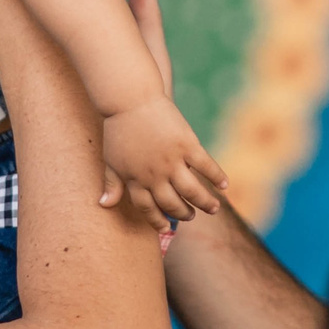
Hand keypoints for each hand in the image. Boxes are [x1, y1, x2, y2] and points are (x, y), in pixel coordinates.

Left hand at [102, 94, 224, 223]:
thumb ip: (111, 184)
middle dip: (184, 214)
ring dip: (205, 203)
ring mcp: (172, 161)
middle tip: (192, 216)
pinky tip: (225, 185)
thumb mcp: (111, 160)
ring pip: (192, 191)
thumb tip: (104, 205)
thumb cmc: (119, 129)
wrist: (130, 99)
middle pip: (172, 204)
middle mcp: (154, 175)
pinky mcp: (187, 144)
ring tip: (213, 209)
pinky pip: (206, 166)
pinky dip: (217, 177)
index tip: (165, 228)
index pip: (148, 209)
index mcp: (135, 180)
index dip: (157, 221)